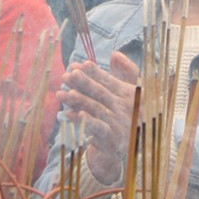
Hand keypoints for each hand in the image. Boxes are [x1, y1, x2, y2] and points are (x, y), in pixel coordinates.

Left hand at [60, 51, 139, 183]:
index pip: (108, 80)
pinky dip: (84, 121)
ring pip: (96, 108)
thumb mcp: (131, 91)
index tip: (78, 65)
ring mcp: (117, 123)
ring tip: (62, 94)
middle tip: (67, 76)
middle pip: (100, 92)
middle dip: (82, 83)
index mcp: (127, 93)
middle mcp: (123, 107)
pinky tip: (69, 114)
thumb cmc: (130, 113)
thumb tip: (115, 54)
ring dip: (78, 100)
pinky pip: (96, 128)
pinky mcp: (111, 139)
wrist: (136, 144)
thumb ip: (125, 71)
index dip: (93, 72)